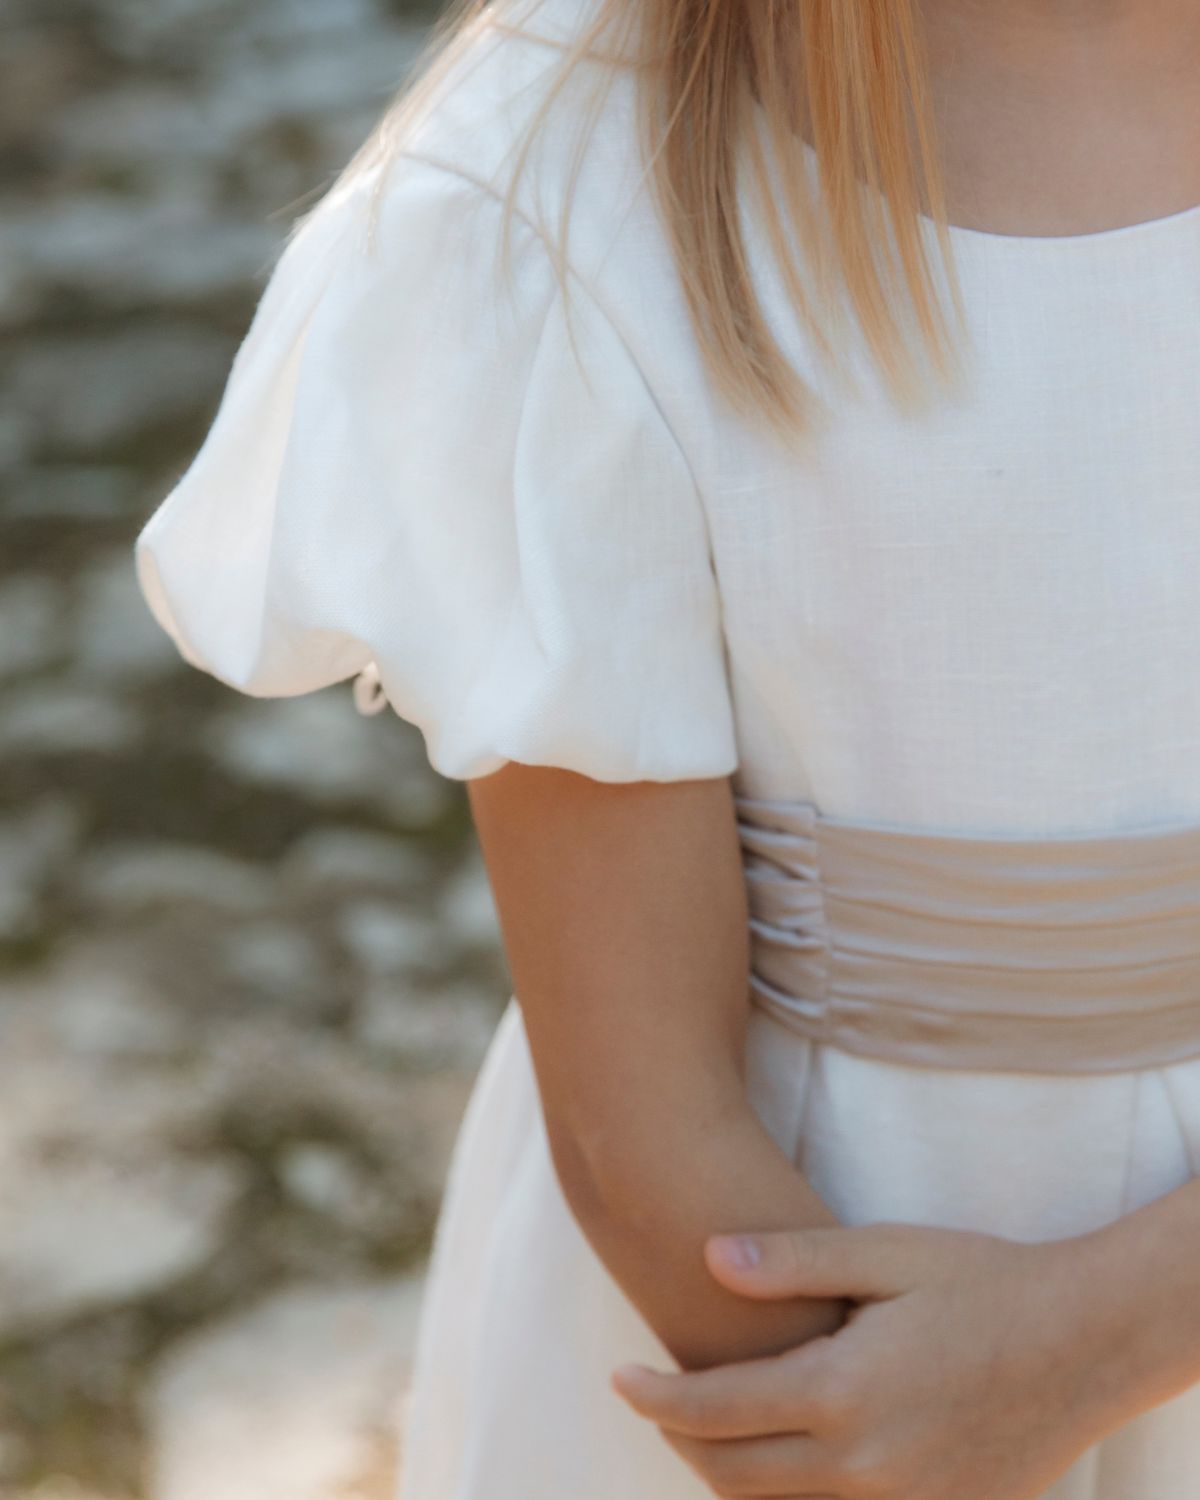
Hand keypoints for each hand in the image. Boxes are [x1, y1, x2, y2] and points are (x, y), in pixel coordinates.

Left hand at [612, 1221, 1129, 1498]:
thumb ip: (790, 1260)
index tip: (619, 1377)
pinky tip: (786, 1456)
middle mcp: (862, 1465)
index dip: (654, 1398)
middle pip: (732, 1474)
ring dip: (730, 1474)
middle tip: (653, 1401)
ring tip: (707, 1430)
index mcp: (840, 1392)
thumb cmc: (979, 1281)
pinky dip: (792, 1496)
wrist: (1083, 1342)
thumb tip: (705, 1256)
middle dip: (681, 1439)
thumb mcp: (884, 1253)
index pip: (714, 1411)